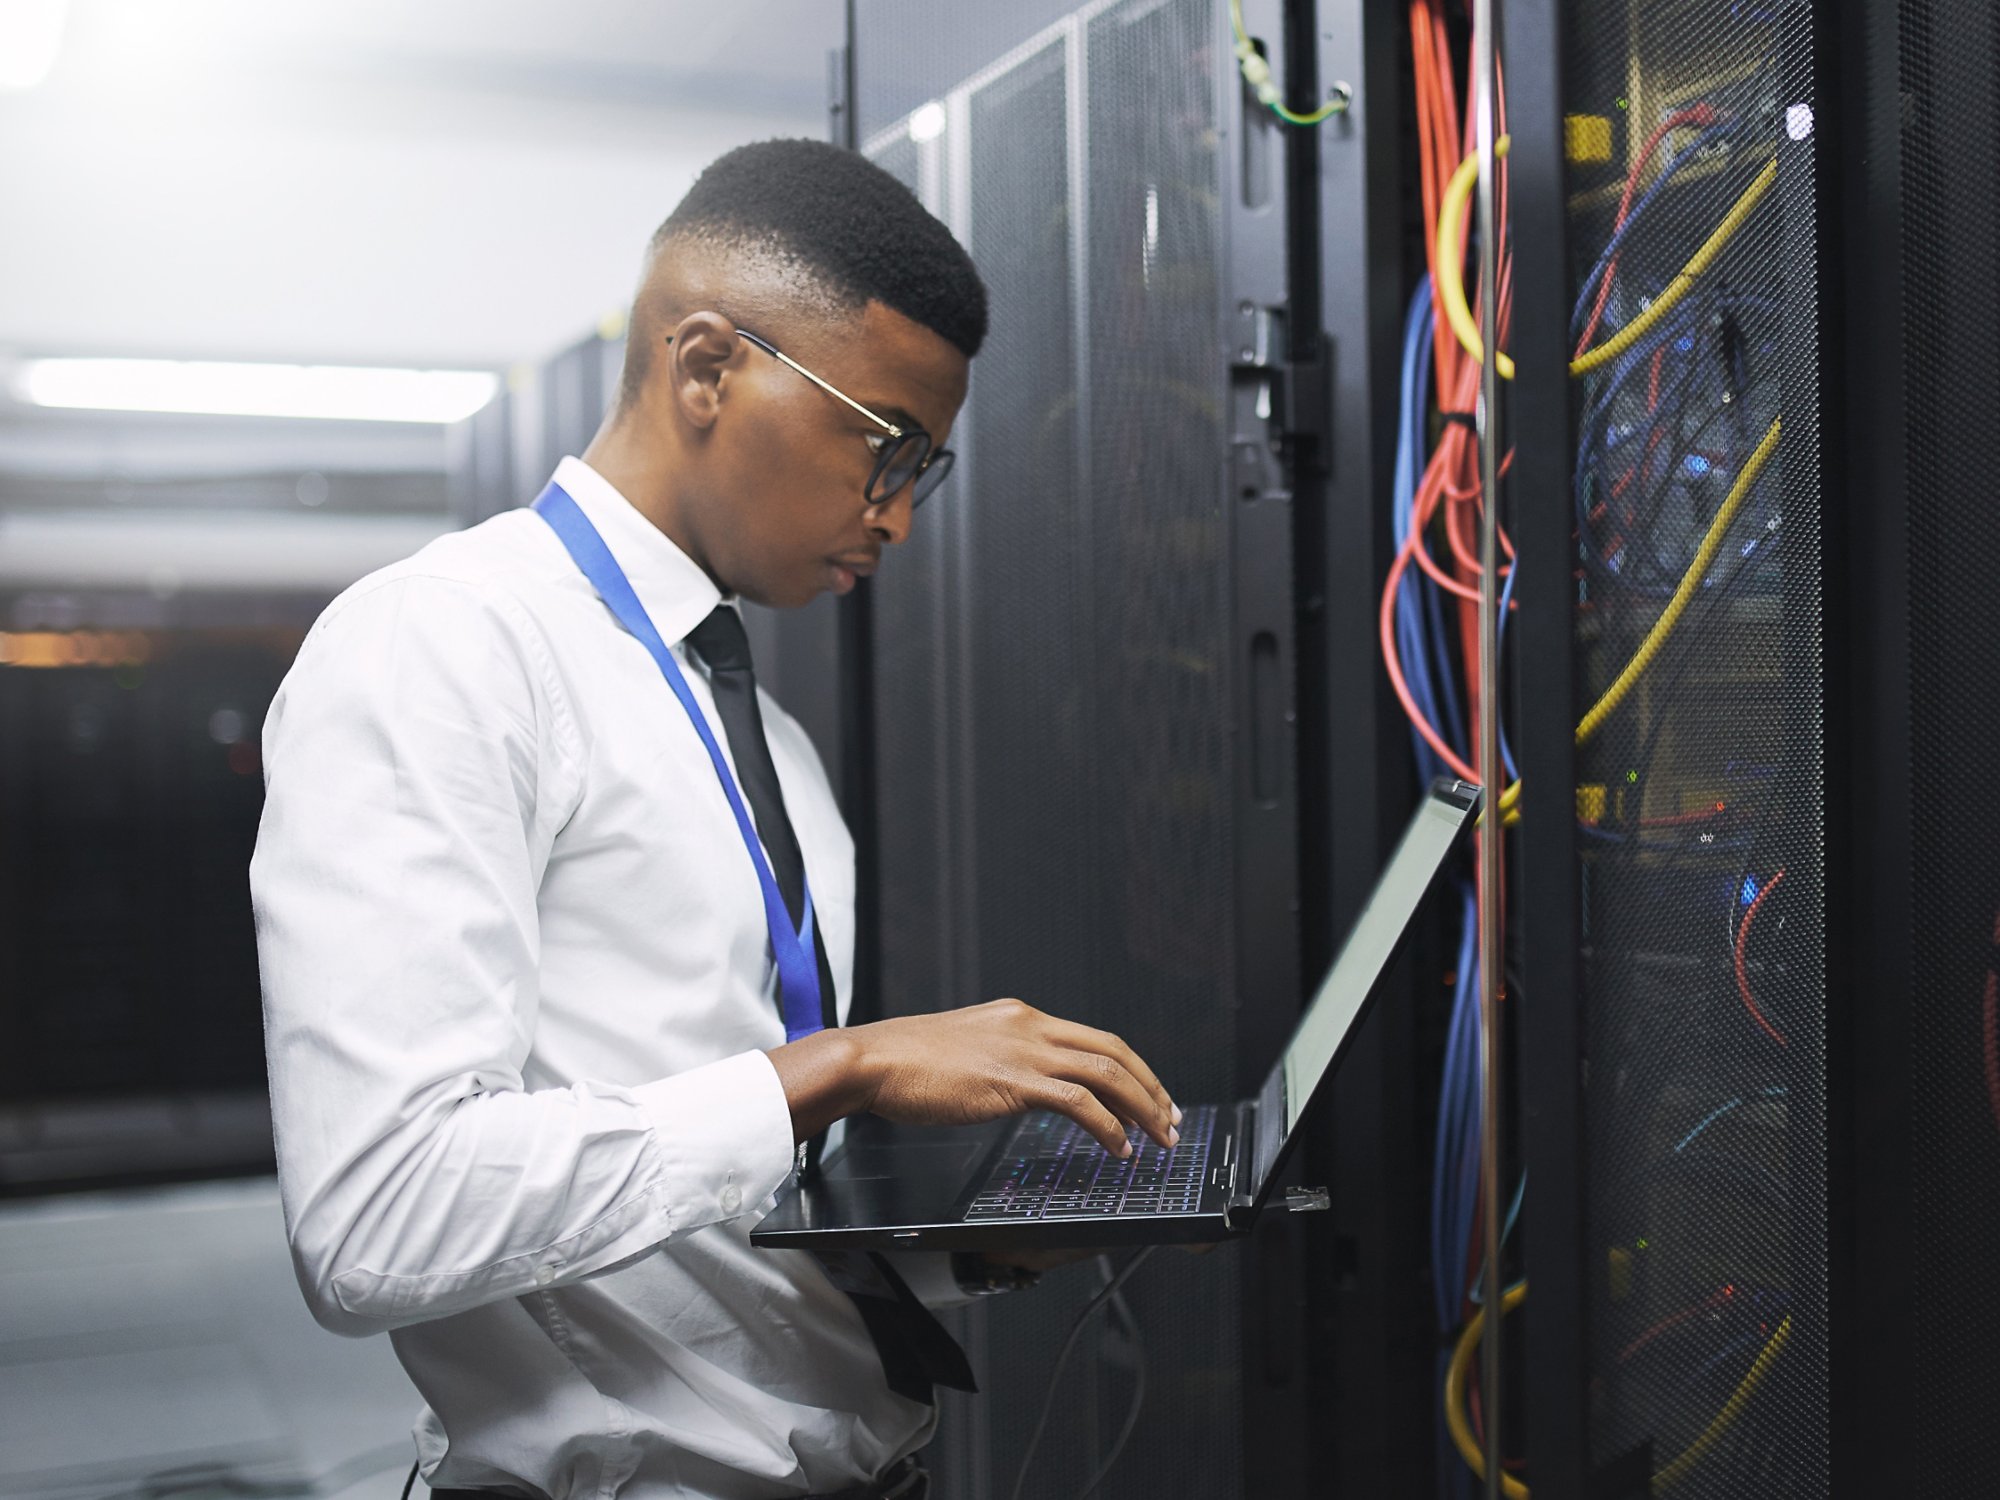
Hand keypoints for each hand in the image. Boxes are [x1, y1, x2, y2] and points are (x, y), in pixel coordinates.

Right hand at [767, 998, 1180, 1156]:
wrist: (873, 1060)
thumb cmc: (908, 1063)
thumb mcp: (968, 1050)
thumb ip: (1003, 1060)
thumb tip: (1027, 1088)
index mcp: (1022, 1016)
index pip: (1095, 1038)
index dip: (1132, 1069)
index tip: (1150, 1097)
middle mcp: (1031, 1025)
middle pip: (1114, 1050)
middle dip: (1150, 1088)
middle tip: (1172, 1119)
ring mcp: (1024, 1050)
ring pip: (1107, 1074)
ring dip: (1141, 1109)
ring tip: (1159, 1139)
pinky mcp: (1014, 1080)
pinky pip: (1080, 1103)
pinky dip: (1109, 1128)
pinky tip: (1119, 1149)